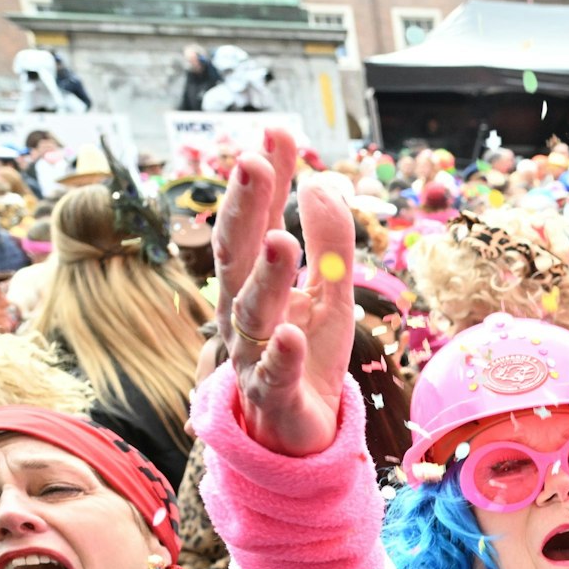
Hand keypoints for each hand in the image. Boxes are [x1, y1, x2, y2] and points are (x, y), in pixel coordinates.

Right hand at [214, 128, 356, 457]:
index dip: (266, 179)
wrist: (297, 437)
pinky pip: (275, 374)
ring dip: (266, 276)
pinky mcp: (274, 396)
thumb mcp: (332, 295)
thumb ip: (330, 243)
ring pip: (252, 312)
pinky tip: (293, 335)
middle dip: (244, 209)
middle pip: (236, 255)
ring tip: (282, 239)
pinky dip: (283, 355)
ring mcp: (254, 354)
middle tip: (251, 162)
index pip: (259, 220)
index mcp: (257, 282)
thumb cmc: (309, 358)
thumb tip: (324, 182)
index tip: (275, 131)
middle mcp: (244, 311)